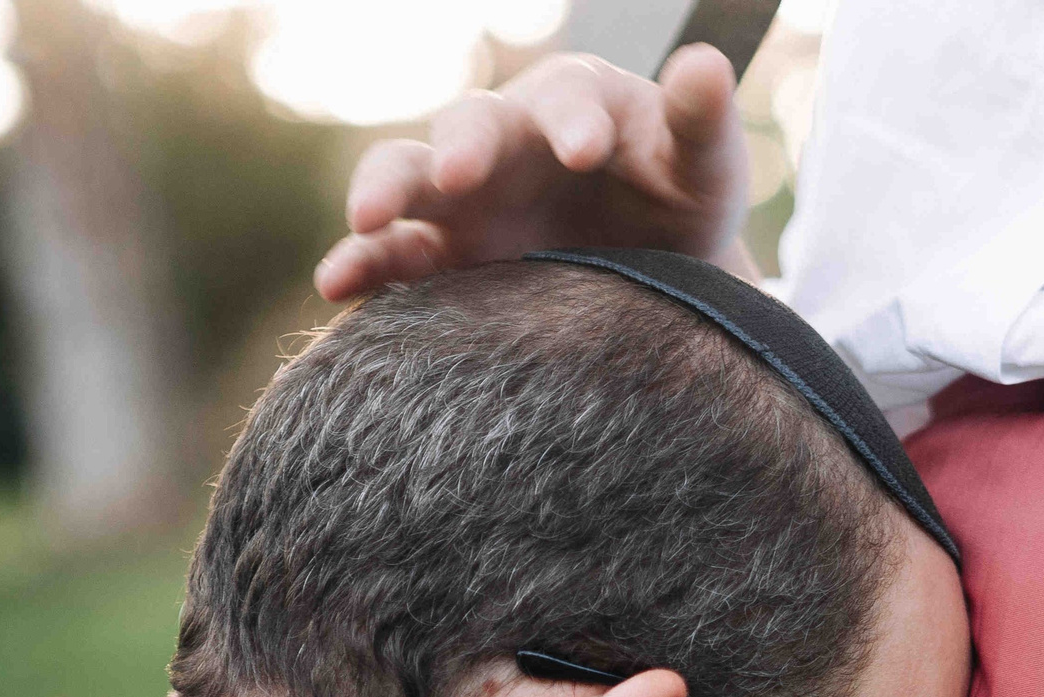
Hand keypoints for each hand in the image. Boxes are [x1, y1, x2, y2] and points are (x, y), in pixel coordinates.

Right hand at [314, 45, 754, 301]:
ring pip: (408, 175)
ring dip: (384, 191)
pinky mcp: (444, 252)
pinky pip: (390, 254)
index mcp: (577, 104)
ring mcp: (466, 195)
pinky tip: (336, 286)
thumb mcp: (706, 166)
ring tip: (368, 220)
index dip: (572, 118)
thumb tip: (707, 64)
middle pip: (470, 124)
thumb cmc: (681, 201)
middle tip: (464, 174)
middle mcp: (508, 138)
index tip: (585, 150)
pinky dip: (360, 265)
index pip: (569, 97)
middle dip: (464, 146)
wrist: (657, 274)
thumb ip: (701, 122)